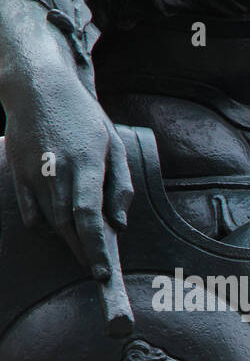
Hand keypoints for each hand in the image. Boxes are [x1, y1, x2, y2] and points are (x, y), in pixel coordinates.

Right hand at [4, 67, 132, 280]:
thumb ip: (120, 186)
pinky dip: (45, 229)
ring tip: (84, 252)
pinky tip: (60, 231)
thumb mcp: (114, 145)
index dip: (96, 248)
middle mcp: (57, 171)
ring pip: (50, 223)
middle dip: (84, 253)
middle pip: (69, 226)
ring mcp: (33, 173)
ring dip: (68, 243)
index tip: (103, 272)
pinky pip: (30, 214)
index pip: (89, 216)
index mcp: (86, 163)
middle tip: (97, 269)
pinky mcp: (17, 174)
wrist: (37, 87)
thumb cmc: (83, 117)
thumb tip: (120, 224)